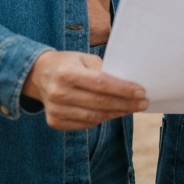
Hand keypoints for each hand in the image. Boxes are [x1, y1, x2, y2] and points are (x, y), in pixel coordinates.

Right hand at [21, 50, 147, 130]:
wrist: (40, 75)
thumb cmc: (69, 64)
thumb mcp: (85, 59)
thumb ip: (104, 71)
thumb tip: (130, 84)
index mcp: (66, 72)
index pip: (100, 83)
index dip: (122, 89)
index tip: (141, 92)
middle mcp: (58, 93)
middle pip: (99, 102)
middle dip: (125, 104)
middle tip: (143, 103)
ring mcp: (55, 110)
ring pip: (94, 117)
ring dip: (117, 113)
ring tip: (132, 108)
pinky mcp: (55, 122)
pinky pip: (85, 124)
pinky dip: (102, 119)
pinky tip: (114, 113)